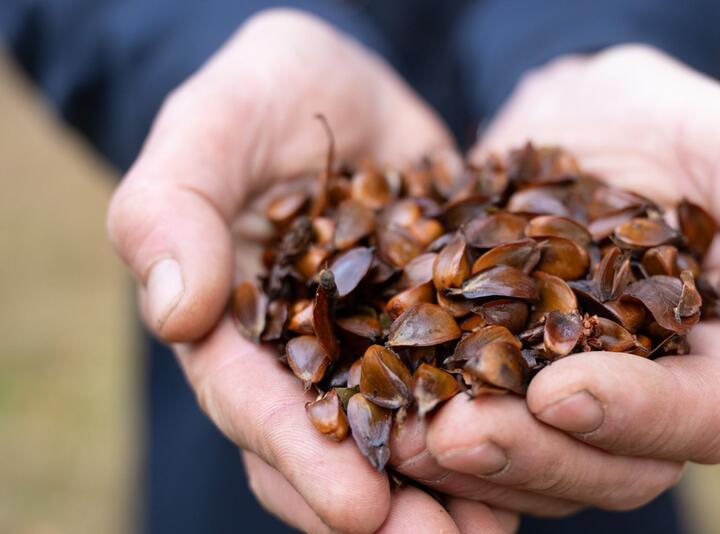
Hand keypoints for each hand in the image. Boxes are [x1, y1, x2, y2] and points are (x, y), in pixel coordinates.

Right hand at [106, 9, 514, 532]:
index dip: (302, 459)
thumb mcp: (216, 123)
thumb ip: (174, 207)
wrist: (355, 84)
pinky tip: (541, 460)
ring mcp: (375, 350)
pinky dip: (495, 431)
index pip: (255, 405)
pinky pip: (462, 391)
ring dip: (447, 491)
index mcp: (236, 328)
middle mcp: (305, 358)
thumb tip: (175, 313)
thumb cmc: (271, 90)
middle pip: (331, 449)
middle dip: (380, 507)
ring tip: (495, 528)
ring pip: (400, 440)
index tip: (356, 510)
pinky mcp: (441, 329)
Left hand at [392, 45, 719, 513]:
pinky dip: (436, 433)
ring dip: (476, 465)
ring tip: (408, 435)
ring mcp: (581, 397)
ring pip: (543, 469)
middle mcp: (660, 395)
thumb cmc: (670, 123)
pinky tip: (388, 417)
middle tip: (454, 434)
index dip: (639, 417)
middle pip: (616, 466)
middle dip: (537, 456)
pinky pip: (483, 432)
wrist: (579, 122)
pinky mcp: (512, 385)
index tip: (560, 391)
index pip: (707, 416)